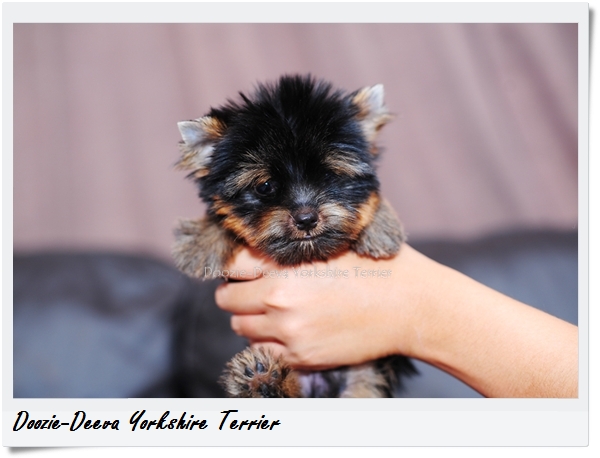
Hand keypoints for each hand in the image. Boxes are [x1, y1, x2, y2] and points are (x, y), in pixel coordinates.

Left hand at [215, 246, 418, 369]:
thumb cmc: (376, 266)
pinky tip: (286, 330)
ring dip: (250, 318)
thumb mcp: (333, 242)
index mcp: (285, 266)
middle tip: (252, 289)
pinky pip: (262, 351)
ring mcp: (290, 332)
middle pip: (228, 299)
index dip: (233, 265)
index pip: (231, 264)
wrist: (409, 306)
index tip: (241, 267)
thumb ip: (293, 245)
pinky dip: (266, 341)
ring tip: (271, 310)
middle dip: (236, 293)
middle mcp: (280, 300)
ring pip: (241, 327)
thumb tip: (264, 240)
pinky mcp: (303, 356)